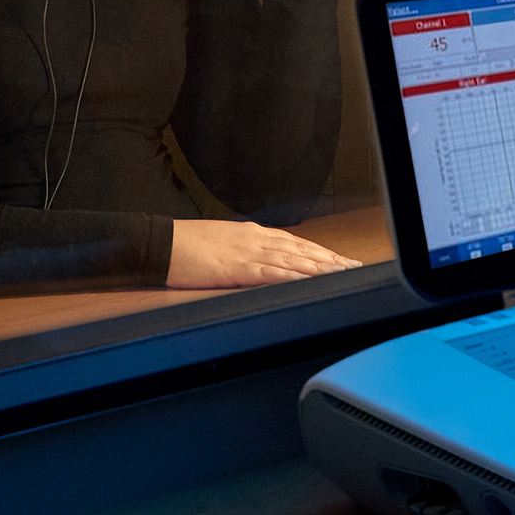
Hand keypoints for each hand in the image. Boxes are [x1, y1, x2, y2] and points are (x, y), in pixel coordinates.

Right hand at [165, 218, 360, 287]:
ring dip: (320, 267)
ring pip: (293, 260)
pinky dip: (292, 277)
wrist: (160, 242)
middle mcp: (255, 239)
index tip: (339, 258)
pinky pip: (270, 273)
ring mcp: (248, 252)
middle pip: (301, 249)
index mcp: (251, 233)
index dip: (320, 251)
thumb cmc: (185, 245)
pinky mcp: (237, 268)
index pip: (295, 242)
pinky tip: (308, 281)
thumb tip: (261, 260)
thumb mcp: (221, 243)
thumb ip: (244, 250)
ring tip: (342, 273)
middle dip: (330, 258)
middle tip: (354, 266)